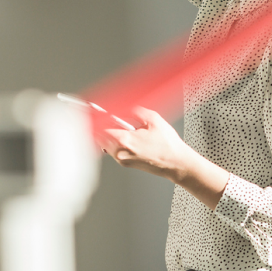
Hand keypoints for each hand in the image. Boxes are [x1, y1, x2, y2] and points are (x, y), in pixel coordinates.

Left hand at [101, 107, 229, 209]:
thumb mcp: (154, 120)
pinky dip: (114, 141)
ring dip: (108, 133)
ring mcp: (122, 159)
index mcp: (125, 140)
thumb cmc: (168, 146)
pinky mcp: (125, 164)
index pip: (101, 127)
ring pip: (104, 144)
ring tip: (120, 126)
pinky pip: (112, 150)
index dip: (97, 117)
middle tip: (107, 116)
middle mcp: (120, 152)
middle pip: (99, 136)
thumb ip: (135, 111)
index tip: (95, 111)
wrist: (176, 164)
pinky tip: (126, 136)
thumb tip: (124, 106)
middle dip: (101, 125)